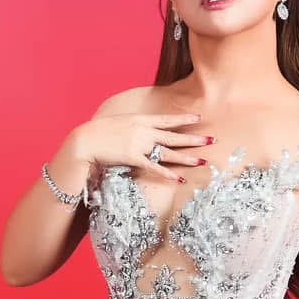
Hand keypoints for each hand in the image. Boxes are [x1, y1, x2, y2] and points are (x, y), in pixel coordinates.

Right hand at [75, 110, 211, 184]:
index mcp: (140, 120)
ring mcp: (140, 145)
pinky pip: (154, 168)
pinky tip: (179, 179)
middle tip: (212, 140)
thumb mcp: (118, 122)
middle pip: (174, 136)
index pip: (167, 119)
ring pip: (169, 152)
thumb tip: (139, 128)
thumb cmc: (98, 132)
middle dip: (194, 138)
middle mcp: (144, 131)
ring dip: (187, 157)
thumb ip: (132, 125)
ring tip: (203, 161)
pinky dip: (167, 174)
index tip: (199, 119)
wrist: (85, 140)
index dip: (184, 120)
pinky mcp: (134, 158)